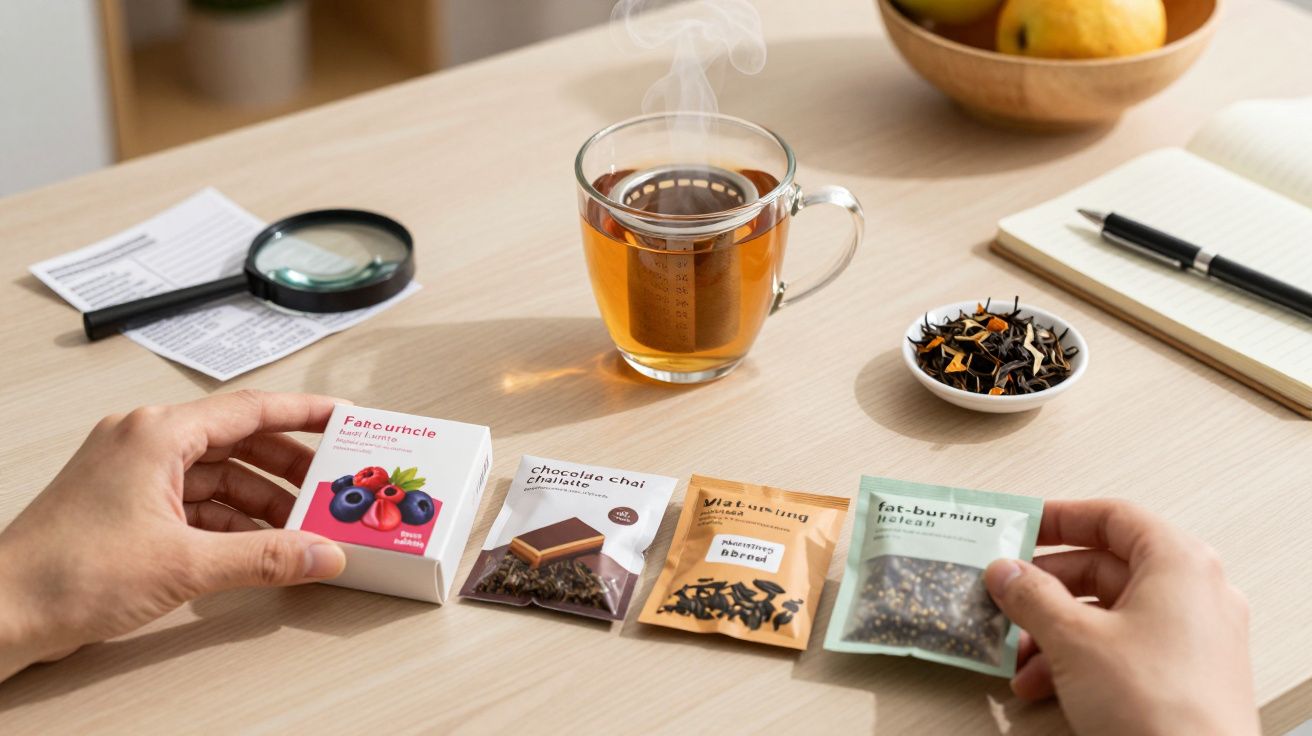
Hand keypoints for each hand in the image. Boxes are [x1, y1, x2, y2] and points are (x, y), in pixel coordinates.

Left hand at [0, 391, 346, 682]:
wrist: (0, 613)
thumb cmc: (64, 573)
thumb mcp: (186, 564)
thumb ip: (265, 556)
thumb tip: (320, 553)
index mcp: (158, 434)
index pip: (251, 409)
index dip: (305, 413)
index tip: (344, 418)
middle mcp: (146, 443)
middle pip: (240, 442)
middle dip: (290, 467)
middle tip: (332, 484)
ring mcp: (135, 475)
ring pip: (220, 475)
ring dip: (263, 500)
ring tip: (302, 526)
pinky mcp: (128, 507)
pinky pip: (197, 501)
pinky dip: (232, 520)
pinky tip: (258, 544)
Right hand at [985, 499, 1257, 735]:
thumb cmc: (1159, 705)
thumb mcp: (1074, 640)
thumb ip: (1031, 596)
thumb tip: (1006, 572)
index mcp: (1179, 563)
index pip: (1113, 517)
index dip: (1060, 518)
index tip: (1021, 527)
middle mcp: (1194, 593)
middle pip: (1106, 568)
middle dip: (1046, 588)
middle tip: (1007, 594)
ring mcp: (1194, 636)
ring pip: (1109, 613)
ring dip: (1054, 630)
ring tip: (1018, 652)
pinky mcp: (1186, 675)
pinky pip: (1123, 648)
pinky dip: (1080, 658)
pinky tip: (1042, 682)